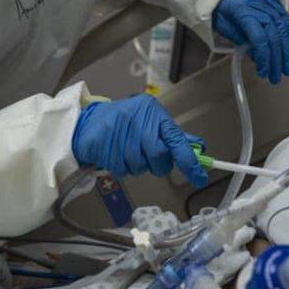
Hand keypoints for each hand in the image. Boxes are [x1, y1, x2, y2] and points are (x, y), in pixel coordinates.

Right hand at [71, 94, 208, 187]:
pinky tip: (116, 154)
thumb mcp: (151, 121)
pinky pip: (123, 170)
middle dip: (157, 164)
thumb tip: (198, 148)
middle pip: (159, 156)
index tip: (199, 176)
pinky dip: (122, 168)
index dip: (189, 160)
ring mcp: (120, 131)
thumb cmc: (124, 122)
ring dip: (137, 166)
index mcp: (153, 111)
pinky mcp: (105, 145)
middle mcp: (138, 119)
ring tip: (128, 151)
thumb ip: (173, 136)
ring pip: (141, 166)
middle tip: (149, 158)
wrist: (89, 122)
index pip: (176, 138)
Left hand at [213, 0, 288, 83]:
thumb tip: (257, 58)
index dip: (263, 56)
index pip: (258, 37)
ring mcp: (269, 3)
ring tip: (286, 69)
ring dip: (286, 52)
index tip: (263, 71)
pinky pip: (287, 21)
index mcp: (241, 10)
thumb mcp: (223, 25)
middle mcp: (259, 6)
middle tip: (276, 76)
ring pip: (282, 30)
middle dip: (276, 59)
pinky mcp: (276, 3)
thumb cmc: (222, 7)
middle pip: (273, 36)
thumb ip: (240, 40)